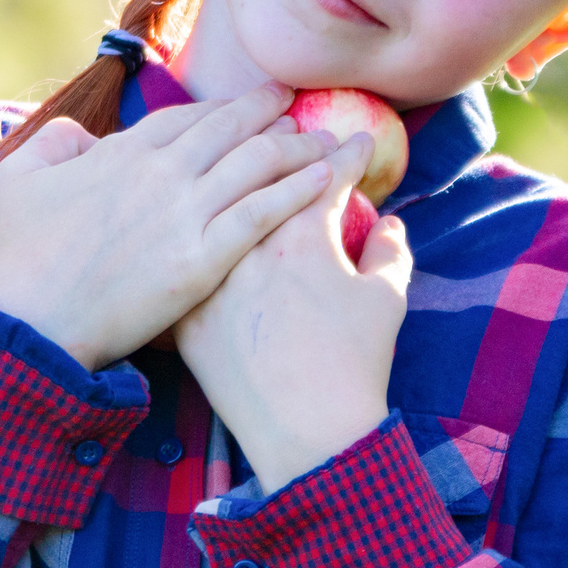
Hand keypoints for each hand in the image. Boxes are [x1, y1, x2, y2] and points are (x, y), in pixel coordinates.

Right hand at [0, 82, 335, 371]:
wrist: (29, 320)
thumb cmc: (18, 258)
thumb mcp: (18, 180)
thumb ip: (54, 145)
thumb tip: (82, 137)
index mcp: (122, 153)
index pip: (187, 119)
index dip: (223, 109)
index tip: (247, 105)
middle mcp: (162, 173)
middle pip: (230, 131)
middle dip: (269, 112)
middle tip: (297, 102)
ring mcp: (185, 215)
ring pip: (257, 166)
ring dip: (297, 146)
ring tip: (328, 137)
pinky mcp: (203, 260)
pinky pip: (263, 214)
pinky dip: (298, 191)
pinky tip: (328, 179)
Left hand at [175, 133, 411, 491]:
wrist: (305, 433)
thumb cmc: (354, 364)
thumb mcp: (387, 299)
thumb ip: (390, 251)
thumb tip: (389, 224)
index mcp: (303, 233)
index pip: (325, 170)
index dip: (346, 152)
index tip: (354, 144)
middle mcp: (248, 244)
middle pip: (256, 171)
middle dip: (280, 144)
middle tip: (293, 134)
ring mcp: (210, 278)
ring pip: (207, 206)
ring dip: (224, 179)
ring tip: (238, 165)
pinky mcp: (185, 313)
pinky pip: (177, 262)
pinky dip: (182, 239)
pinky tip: (184, 223)